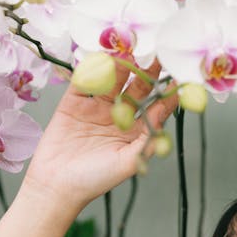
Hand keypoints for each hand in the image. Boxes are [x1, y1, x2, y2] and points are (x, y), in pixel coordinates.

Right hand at [22, 58, 176, 211]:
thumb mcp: (128, 163)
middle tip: (157, 53)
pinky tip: (101, 57)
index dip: (168, 92)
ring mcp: (96, 108)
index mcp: (136, 131)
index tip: (180, 75)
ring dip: (121, 65)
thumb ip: (147, 139)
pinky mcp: (73, 103)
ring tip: (131, 50)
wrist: (56, 186)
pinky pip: (84, 82)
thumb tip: (164, 115)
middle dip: (147, 71)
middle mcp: (119, 116)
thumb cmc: (95, 180)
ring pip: (112, 81)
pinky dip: (91, 69)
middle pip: (136, 88)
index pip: (156, 106)